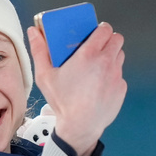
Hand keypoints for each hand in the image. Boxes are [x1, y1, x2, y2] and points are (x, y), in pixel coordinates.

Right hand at [27, 23, 126, 155]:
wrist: (79, 126)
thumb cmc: (63, 102)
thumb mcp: (45, 76)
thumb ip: (39, 51)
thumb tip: (34, 32)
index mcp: (88, 55)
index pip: (105, 29)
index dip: (100, 29)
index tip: (94, 34)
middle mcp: (106, 62)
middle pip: (116, 39)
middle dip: (108, 41)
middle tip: (96, 49)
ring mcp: (116, 75)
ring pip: (120, 56)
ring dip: (111, 57)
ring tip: (97, 67)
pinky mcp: (121, 88)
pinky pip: (119, 74)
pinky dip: (112, 76)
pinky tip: (99, 84)